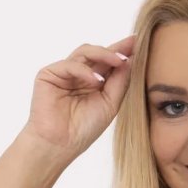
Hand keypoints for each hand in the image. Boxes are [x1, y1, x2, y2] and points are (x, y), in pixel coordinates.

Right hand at [23, 33, 135, 157]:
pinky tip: (97, 81)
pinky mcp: (49, 74)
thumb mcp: (110, 105)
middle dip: (115, 49)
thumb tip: (130, 60)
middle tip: (131, 46)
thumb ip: (119, 83)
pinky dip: (85, 71)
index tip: (138, 43)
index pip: (108, 62)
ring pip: (85, 52)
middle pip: (97, 53)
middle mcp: (79, 74)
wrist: (60, 145)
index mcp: (93, 82)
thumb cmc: (83, 130)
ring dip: (104, 54)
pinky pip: (71, 64)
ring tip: (119, 61)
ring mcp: (64, 73)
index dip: (122, 52)